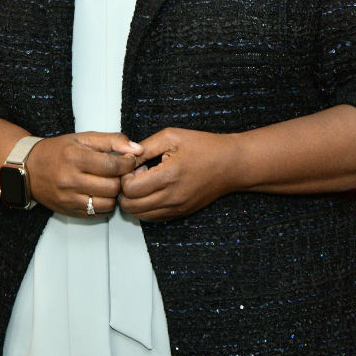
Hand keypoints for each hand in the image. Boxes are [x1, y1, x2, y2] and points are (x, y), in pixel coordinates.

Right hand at [28, 132, 141, 216]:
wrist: (29, 169)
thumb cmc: (58, 151)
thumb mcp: (84, 138)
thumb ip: (113, 140)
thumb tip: (137, 149)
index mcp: (75, 157)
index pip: (112, 165)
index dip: (127, 163)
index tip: (129, 160)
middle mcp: (71, 180)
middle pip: (112, 186)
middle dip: (121, 179)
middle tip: (120, 173)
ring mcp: (69, 198)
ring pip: (107, 204)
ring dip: (114, 195)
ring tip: (109, 184)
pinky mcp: (69, 211)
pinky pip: (97, 214)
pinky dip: (103, 205)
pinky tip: (99, 194)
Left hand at [118, 127, 238, 220]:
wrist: (231, 165)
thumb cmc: (205, 147)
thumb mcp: (172, 136)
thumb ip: (145, 146)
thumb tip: (125, 157)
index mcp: (169, 175)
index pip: (130, 189)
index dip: (124, 176)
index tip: (133, 166)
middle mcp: (172, 197)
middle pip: (131, 206)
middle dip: (125, 191)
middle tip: (135, 175)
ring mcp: (177, 209)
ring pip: (140, 216)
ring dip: (134, 201)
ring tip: (145, 183)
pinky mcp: (180, 214)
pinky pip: (153, 218)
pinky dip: (146, 208)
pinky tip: (154, 191)